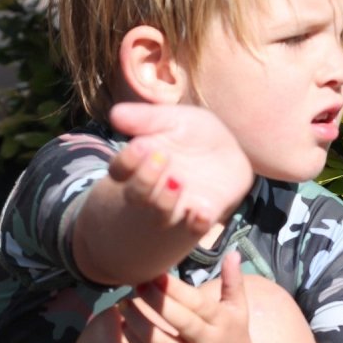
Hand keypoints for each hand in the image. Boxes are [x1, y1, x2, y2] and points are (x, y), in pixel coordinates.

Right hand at [108, 102, 252, 235]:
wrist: (228, 151)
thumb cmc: (191, 134)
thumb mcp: (172, 119)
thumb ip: (146, 119)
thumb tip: (114, 114)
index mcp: (140, 164)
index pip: (120, 171)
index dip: (125, 163)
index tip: (139, 146)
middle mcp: (153, 189)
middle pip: (136, 196)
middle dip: (144, 180)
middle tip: (160, 157)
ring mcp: (178, 205)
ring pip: (162, 215)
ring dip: (166, 200)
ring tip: (177, 181)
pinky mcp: (203, 214)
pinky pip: (196, 228)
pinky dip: (197, 223)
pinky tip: (202, 213)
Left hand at [118, 252, 256, 342]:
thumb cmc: (236, 340)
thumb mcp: (240, 311)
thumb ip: (233, 282)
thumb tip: (231, 253)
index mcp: (222, 322)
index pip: (196, 303)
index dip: (174, 289)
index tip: (155, 274)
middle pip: (178, 320)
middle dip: (155, 301)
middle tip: (136, 284)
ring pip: (160, 342)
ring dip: (138, 322)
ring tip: (123, 305)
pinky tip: (126, 326)